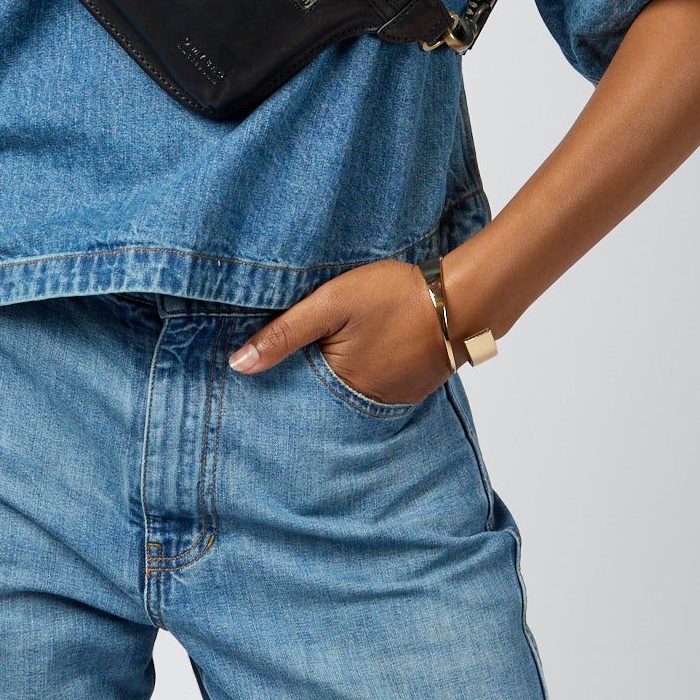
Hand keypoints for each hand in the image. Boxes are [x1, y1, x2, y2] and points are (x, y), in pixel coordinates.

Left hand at [227, 256, 456, 404]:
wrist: (461, 297)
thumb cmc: (393, 295)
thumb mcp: (331, 303)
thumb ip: (284, 333)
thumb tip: (238, 365)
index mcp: (341, 387)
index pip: (297, 392)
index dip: (280, 376)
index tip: (261, 370)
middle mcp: (367, 404)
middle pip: (325, 394)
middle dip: (309, 379)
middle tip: (297, 355)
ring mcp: (394, 398)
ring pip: (352, 389)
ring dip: (341, 374)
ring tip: (332, 349)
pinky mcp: (414, 386)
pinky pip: (379, 383)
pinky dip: (368, 370)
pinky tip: (365, 348)